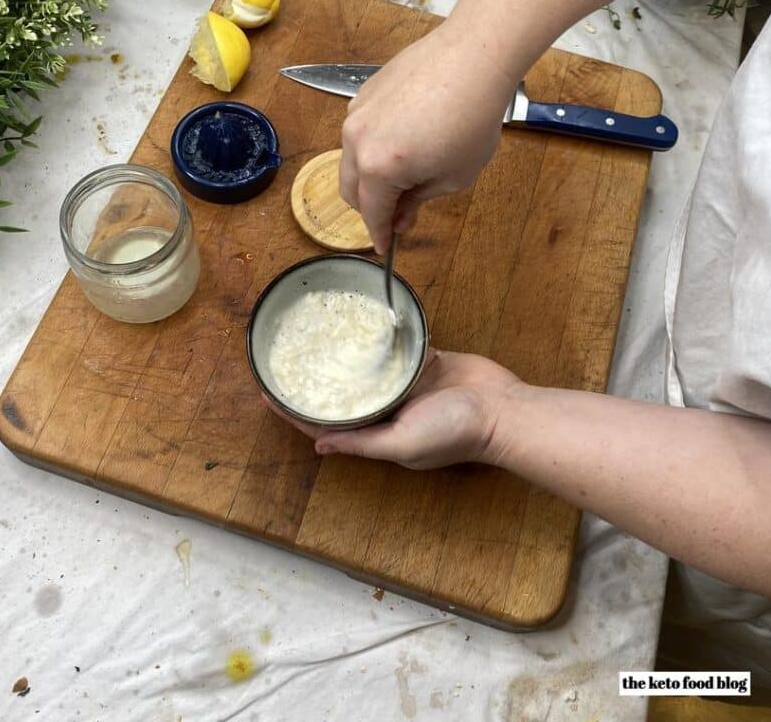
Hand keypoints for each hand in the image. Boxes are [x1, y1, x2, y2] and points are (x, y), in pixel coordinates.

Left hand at [269, 350, 522, 469]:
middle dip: (317, 380)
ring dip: (345, 357)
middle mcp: (389, 410)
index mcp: (380, 434)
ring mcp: (407, 385)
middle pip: (344, 395)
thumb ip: (363, 443)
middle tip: (287, 356)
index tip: (268, 391)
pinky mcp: (424, 362)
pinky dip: (378, 340)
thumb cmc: (454, 432)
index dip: (295, 410)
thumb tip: (319, 446)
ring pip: (367, 369)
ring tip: (316, 336)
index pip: (327, 424)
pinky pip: (394, 349)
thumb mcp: (402, 445)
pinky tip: (358, 324)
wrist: (502, 408)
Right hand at [339, 21, 516, 252]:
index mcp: (378, 168)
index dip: (380, 235)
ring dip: (370, 175)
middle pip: (350, 189)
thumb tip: (400, 214)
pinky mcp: (364, 92)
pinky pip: (360, 131)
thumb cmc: (472, 117)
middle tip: (398, 212)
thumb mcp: (453, 175)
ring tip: (406, 173)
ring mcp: (356, 113)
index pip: (372, 213)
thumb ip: (418, 200)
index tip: (386, 246)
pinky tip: (406, 139)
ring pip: (351, 159)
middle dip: (371, 207)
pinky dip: (374, 146)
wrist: (474, 57)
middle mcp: (357, 140)